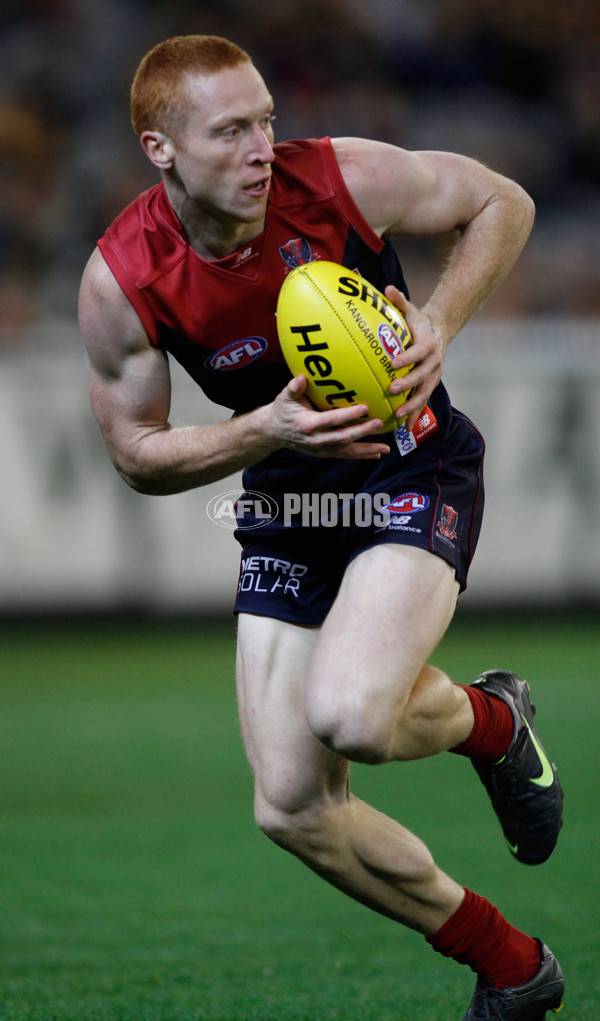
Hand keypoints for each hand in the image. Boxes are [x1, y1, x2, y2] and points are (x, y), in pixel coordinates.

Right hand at [268, 376, 390, 458]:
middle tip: (380, 423)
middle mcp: (316, 440)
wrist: (274, 432)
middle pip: (343, 438)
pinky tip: (377, 454)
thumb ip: (293, 388)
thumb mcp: (284, 397)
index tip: (364, 408)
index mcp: (308, 425)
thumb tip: (301, 378)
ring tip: (386, 449)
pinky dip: (361, 455)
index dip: (348, 415)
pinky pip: (345, 456)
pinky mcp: (325, 453)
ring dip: (367, 450)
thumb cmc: (282, 410)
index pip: (331, 420)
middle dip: (362, 432)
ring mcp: (321, 449)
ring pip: (347, 451)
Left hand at [384, 286, 447, 431]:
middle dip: (407, 385)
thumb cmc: (418, 321)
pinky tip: (405, 429)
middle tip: (391, 390)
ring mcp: (433, 376)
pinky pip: (423, 402)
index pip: (418, 352)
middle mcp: (434, 362)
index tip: (393, 363)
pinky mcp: (430, 385)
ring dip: (413, 405)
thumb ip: (399, 301)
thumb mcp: (410, 309)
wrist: (439, 331)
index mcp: (428, 344)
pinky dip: (416, 415)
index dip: (407, 357)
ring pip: (424, 393)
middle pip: (422, 376)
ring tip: (399, 416)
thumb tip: (387, 289)